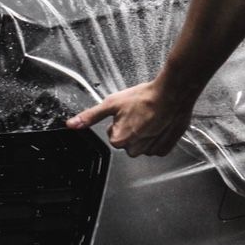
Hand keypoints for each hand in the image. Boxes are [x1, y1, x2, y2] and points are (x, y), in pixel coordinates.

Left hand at [66, 80, 196, 157]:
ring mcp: (151, 150)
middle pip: (127, 142)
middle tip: (139, 115)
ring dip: (144, 134)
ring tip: (149, 118)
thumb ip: (90, 116)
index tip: (127, 114)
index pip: (113, 136)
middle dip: (131, 130)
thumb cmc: (145, 97)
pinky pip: (155, 147)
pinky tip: (158, 124)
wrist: (172, 94)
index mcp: (120, 140)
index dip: (118, 123)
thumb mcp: (111, 104)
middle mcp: (135, 149)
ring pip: (141, 145)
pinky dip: (156, 137)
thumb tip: (72, 124)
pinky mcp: (165, 148)